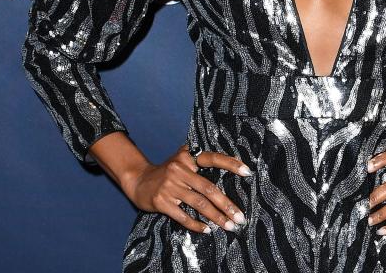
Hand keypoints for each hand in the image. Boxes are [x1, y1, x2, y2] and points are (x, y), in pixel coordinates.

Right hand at [124, 143, 251, 233]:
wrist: (138, 181)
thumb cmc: (167, 172)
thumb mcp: (182, 161)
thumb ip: (200, 163)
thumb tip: (232, 171)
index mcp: (187, 156)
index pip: (212, 158)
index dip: (230, 164)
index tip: (247, 172)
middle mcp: (179, 169)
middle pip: (209, 188)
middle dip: (227, 204)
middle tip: (240, 217)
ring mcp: (170, 185)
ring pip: (199, 204)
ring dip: (216, 217)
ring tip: (229, 226)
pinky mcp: (162, 201)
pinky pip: (183, 216)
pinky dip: (196, 224)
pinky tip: (207, 230)